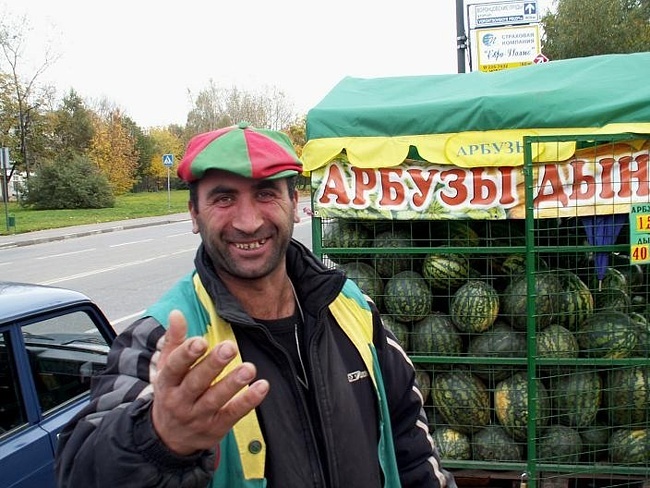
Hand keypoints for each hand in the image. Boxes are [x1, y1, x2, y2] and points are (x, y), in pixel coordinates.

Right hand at [151, 310, 268, 455]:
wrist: (169, 437)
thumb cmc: (172, 393)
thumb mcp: (168, 368)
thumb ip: (174, 340)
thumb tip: (177, 313)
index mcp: (167, 382)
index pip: (175, 367)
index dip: (187, 354)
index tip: (200, 340)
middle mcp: (180, 400)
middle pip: (196, 382)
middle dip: (213, 365)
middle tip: (229, 348)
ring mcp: (197, 416)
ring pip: (215, 399)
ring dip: (233, 383)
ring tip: (249, 368)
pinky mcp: (215, 427)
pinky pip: (232, 414)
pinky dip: (248, 401)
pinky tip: (261, 387)